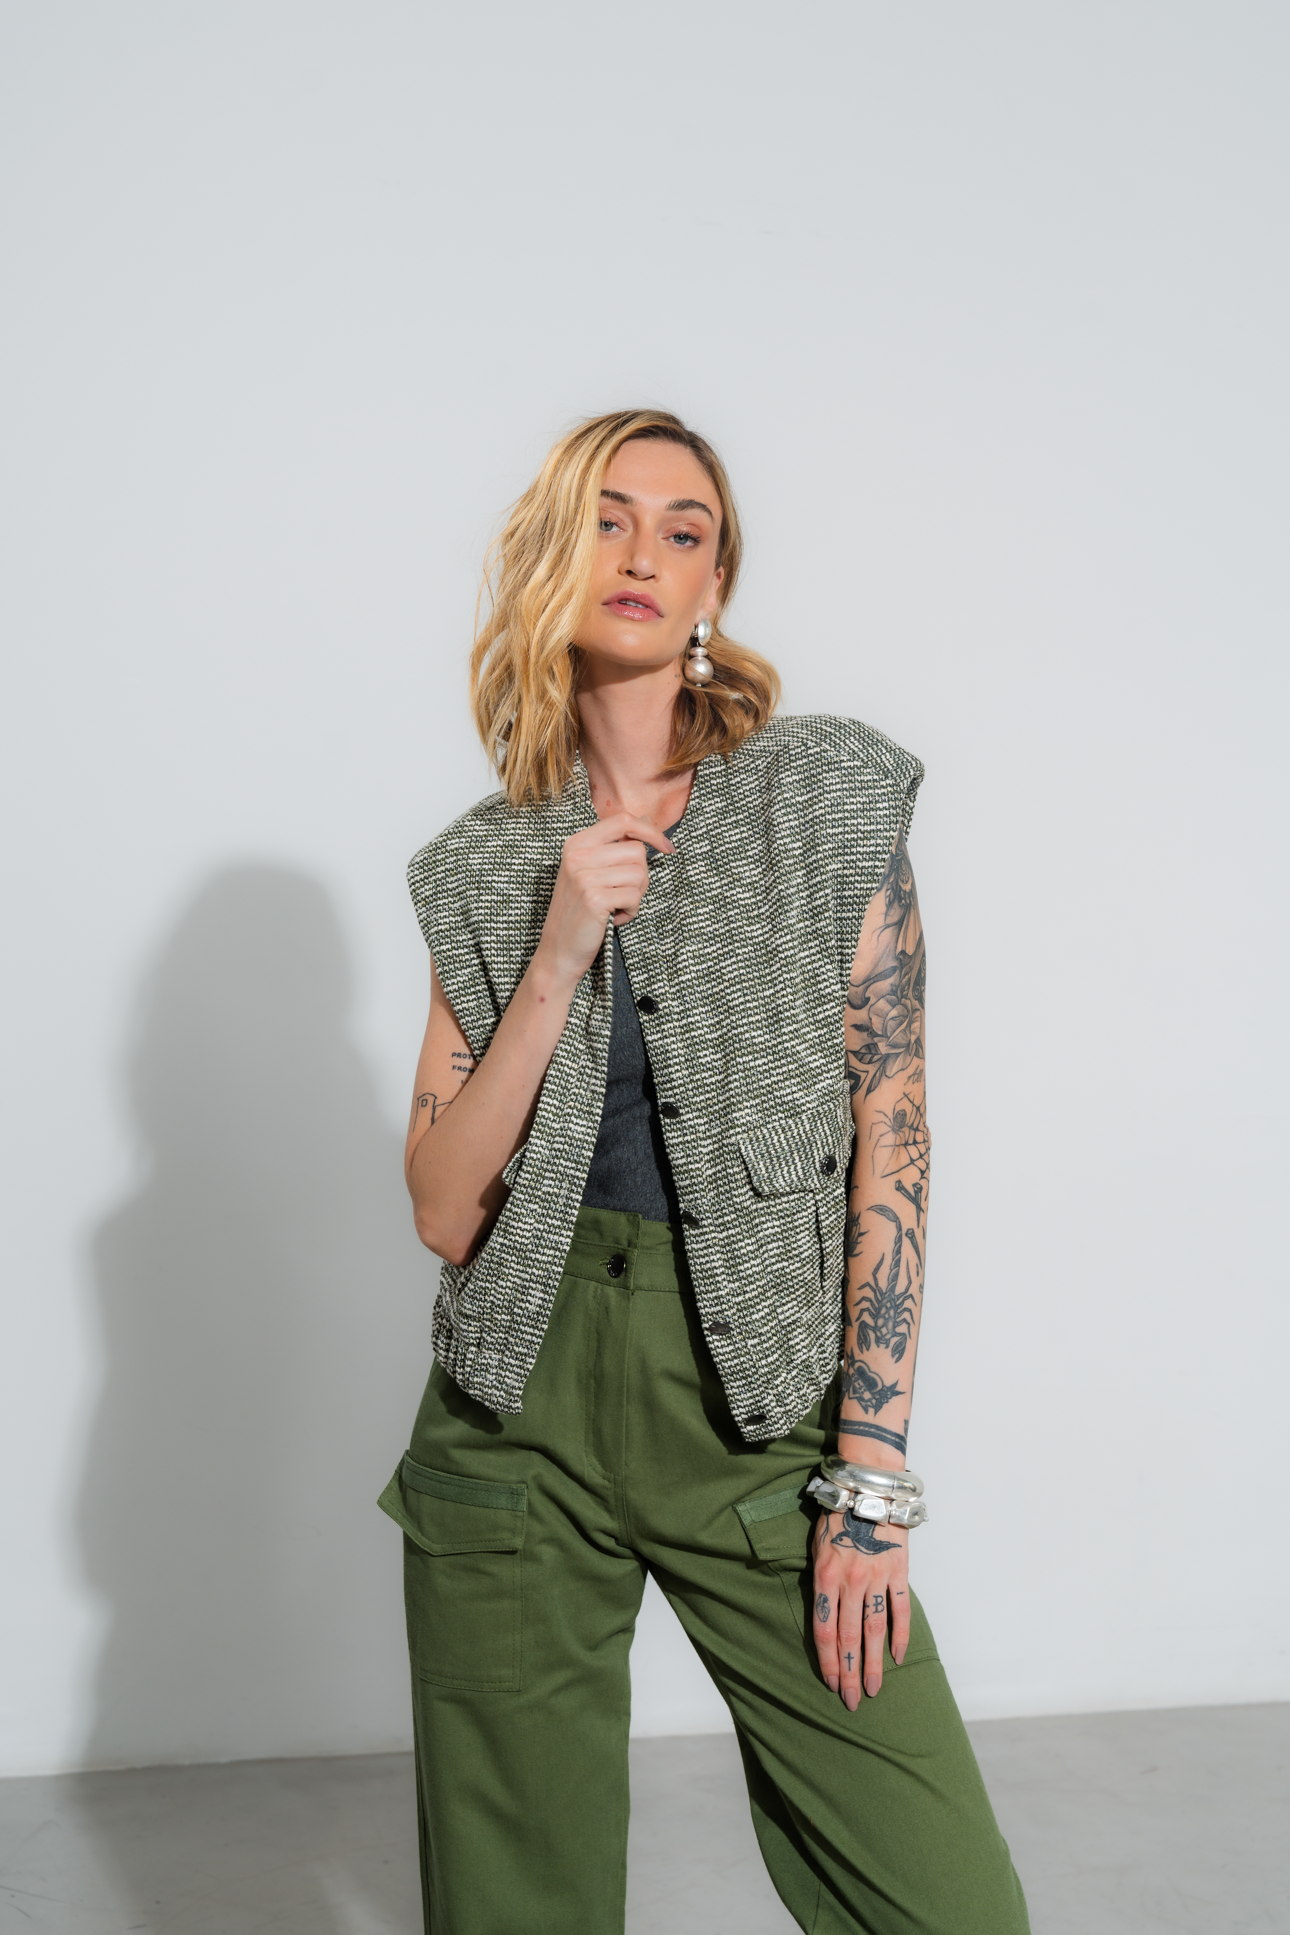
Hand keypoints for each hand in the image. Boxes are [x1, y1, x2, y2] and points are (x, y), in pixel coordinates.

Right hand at [531, 813, 672, 992]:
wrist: (559, 949)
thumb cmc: (580, 910)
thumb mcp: (588, 871)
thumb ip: (612, 847)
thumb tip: (645, 820)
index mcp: (577, 843)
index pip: (623, 820)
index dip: (650, 831)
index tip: (667, 848)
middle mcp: (577, 855)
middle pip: (636, 850)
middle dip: (641, 876)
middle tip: (624, 894)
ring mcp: (584, 876)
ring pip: (639, 874)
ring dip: (636, 895)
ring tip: (616, 907)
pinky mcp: (594, 899)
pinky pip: (634, 896)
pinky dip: (631, 911)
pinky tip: (613, 918)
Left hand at [811, 1508, 910, 1708]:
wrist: (868, 1490)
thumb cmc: (837, 1517)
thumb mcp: (816, 1547)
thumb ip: (820, 1582)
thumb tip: (822, 1616)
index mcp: (825, 1577)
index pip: (825, 1631)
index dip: (827, 1661)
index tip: (830, 1684)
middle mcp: (850, 1582)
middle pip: (849, 1638)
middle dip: (848, 1673)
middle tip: (850, 1702)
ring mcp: (876, 1578)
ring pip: (874, 1630)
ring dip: (873, 1663)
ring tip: (872, 1690)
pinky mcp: (898, 1571)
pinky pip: (900, 1608)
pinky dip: (900, 1634)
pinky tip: (896, 1656)